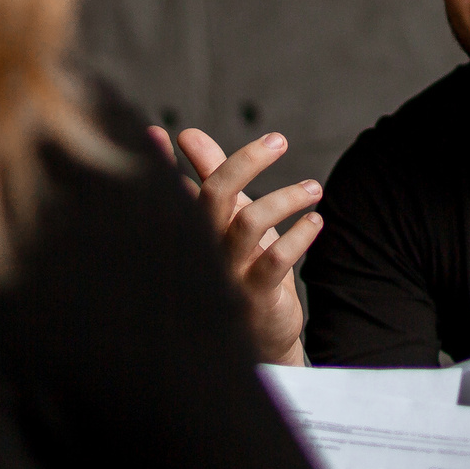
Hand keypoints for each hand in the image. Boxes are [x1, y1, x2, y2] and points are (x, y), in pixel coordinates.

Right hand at [150, 126, 317, 366]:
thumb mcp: (229, 217)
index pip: (174, 189)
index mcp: (195, 228)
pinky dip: (299, 235)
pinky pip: (276, 260)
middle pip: (214, 197)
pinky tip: (315, 222)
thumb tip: (187, 134)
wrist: (262, 337)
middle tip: (278, 141)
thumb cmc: (242, 267)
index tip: (155, 131)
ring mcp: (228, 274)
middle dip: (245, 162)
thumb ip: (212, 175)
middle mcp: (205, 249)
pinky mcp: (255, 297)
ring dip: (286, 198)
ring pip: (249, 223)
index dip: (160, 161)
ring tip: (314, 190)